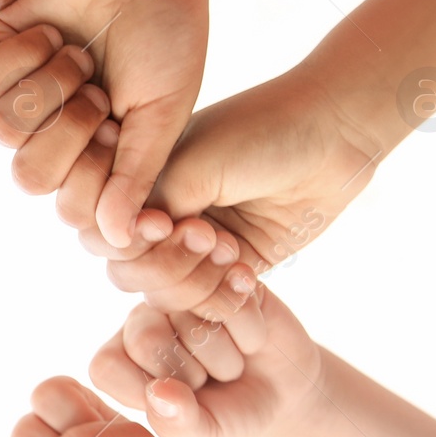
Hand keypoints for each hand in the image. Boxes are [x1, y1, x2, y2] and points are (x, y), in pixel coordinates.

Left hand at [0, 0, 213, 246]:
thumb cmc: (166, 36)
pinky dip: (26, 56)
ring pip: (3, 129)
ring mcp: (25, 92)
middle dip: (67, 136)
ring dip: (49, 91)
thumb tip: (119, 240)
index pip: (70, 206)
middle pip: (29, 177)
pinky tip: (55, 33)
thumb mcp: (162, 113)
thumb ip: (136, 176)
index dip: (89, 181)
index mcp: (98, 155)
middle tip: (100, 95)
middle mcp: (56, 131)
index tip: (120, 136)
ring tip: (81, 57)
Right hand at [82, 63, 385, 284]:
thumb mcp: (195, 165)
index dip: (128, 239)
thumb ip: (152, 206)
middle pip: (127, 271)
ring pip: (165, 295)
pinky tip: (249, 274)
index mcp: (139, 179)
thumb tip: (119, 244)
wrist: (335, 135)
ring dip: (198, 281)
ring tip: (234, 251)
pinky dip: (224, 298)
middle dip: (166, 264)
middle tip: (211, 235)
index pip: (100, 228)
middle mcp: (159, 214)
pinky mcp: (231, 267)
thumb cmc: (262, 133)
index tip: (168, 221)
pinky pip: (208, 304)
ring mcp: (194, 245)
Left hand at [87, 285, 325, 436]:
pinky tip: (252, 340)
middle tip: (212, 381)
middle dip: (194, 374)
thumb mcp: (206, 433)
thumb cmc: (233, 413)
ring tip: (233, 362)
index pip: (105, 368)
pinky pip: (231, 299)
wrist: (285, 389)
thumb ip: (177, 425)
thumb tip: (158, 394)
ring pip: (190, 320)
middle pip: (145, 340)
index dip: (149, 391)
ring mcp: (178, 292)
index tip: (182, 403)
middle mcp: (139, 320)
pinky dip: (251, 332)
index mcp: (118, 359)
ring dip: (227, 357)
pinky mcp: (219, 273)